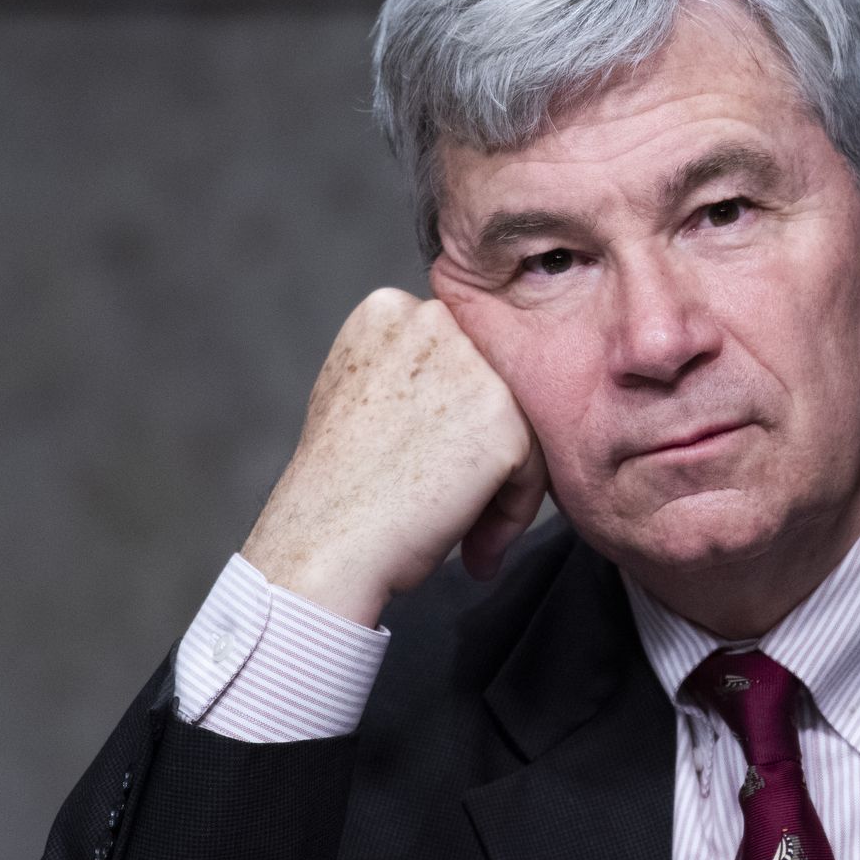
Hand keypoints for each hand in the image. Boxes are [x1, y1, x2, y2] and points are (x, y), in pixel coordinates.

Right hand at [240, 289, 547, 626]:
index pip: (458, 357)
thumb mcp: (356, 395)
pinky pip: (534, 467)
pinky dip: (513, 513)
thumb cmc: (337, 491)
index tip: (426, 467)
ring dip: (500, 486)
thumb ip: (408, 370)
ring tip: (464, 534)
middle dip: (482, 448)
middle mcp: (432, 320)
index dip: (450, 420)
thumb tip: (467, 381)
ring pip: (520, 425)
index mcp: (389, 310)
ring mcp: (471, 364)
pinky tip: (475, 549)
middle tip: (449, 505)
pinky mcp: (503, 414)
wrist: (325, 548)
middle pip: (494, 385)